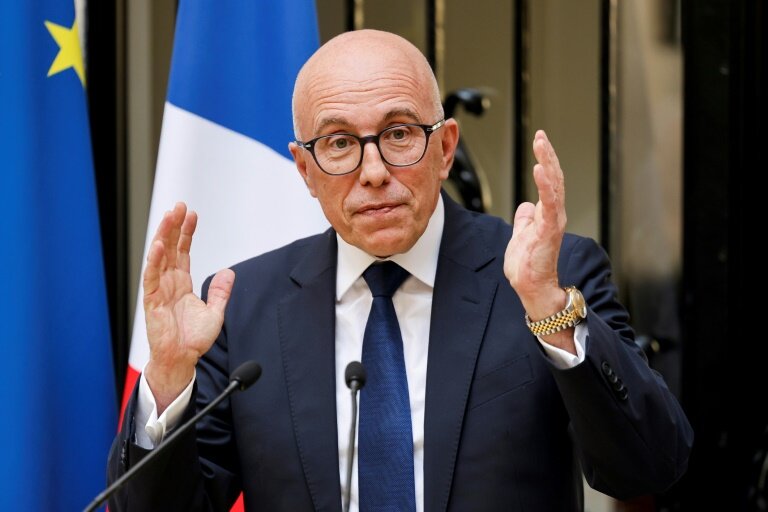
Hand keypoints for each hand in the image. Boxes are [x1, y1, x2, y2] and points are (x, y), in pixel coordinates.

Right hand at [142, 202, 234, 412]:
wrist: (182, 360)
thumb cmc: (193, 340)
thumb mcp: (215, 312)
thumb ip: (221, 292)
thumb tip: (229, 272)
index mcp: (181, 284)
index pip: (183, 252)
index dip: (186, 233)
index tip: (191, 215)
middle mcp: (168, 283)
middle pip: (170, 248)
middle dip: (173, 226)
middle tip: (179, 206)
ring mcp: (159, 290)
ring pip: (159, 257)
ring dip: (163, 235)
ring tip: (169, 216)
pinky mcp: (152, 301)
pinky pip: (152, 277)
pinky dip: (154, 260)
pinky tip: (158, 245)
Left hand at [504, 131, 573, 352]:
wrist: (532, 288)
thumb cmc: (528, 266)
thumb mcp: (521, 235)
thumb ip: (525, 220)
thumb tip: (526, 206)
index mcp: (547, 214)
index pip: (549, 182)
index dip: (545, 161)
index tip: (540, 141)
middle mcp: (554, 215)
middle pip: (554, 178)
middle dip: (548, 155)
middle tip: (541, 135)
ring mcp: (553, 222)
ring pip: (555, 187)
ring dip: (548, 163)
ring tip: (542, 144)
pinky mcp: (548, 231)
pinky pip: (549, 204)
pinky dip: (545, 185)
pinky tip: (539, 169)